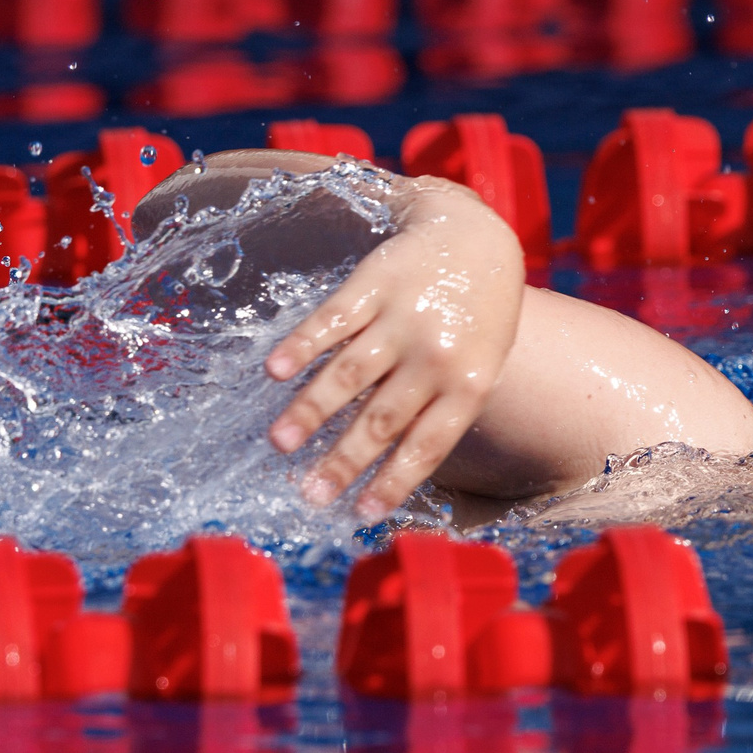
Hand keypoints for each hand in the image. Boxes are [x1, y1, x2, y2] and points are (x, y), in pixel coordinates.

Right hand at [263, 179, 525, 516]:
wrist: (476, 239)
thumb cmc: (476, 318)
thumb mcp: (477, 366)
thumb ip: (438, 408)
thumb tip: (383, 465)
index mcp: (468, 384)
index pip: (427, 445)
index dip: (393, 480)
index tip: (361, 513)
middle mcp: (436, 355)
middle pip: (382, 418)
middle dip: (342, 460)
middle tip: (308, 494)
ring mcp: (404, 317)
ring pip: (350, 373)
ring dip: (311, 410)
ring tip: (279, 443)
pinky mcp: (376, 282)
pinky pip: (333, 319)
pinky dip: (302, 345)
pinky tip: (274, 371)